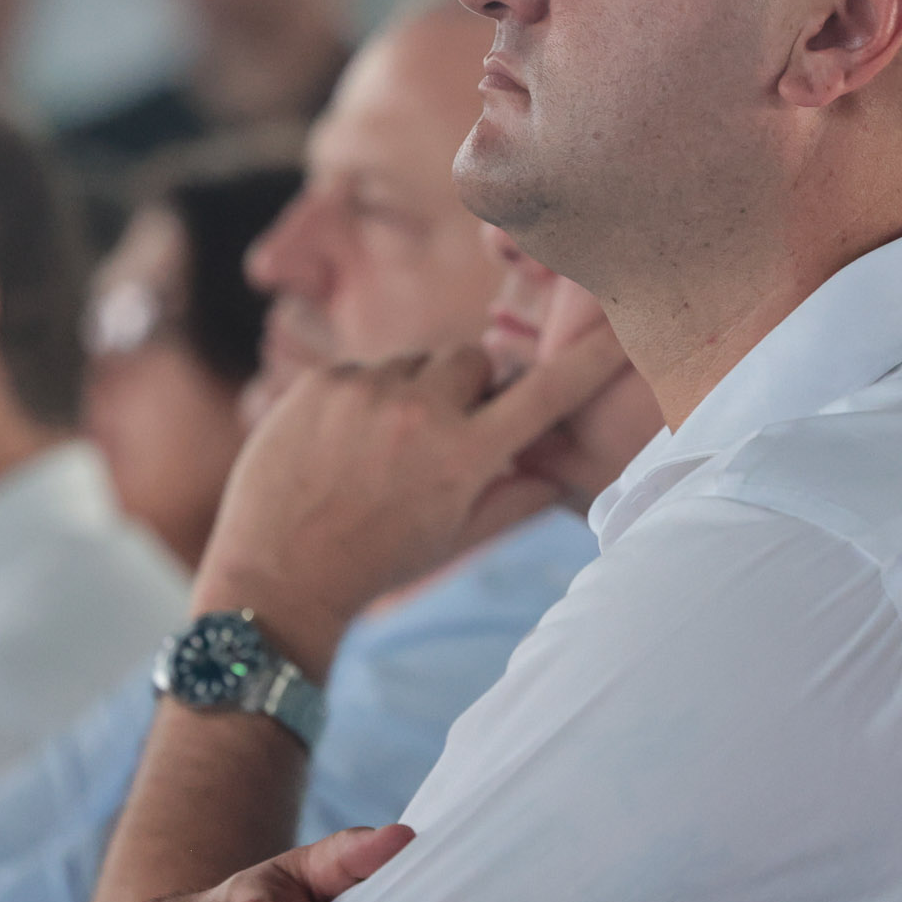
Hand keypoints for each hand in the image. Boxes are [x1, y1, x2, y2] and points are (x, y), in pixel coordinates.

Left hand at [194, 325, 630, 674]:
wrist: (278, 575)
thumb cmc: (379, 561)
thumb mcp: (459, 539)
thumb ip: (521, 497)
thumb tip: (566, 465)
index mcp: (464, 457)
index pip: (545, 394)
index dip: (590, 358)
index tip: (622, 325)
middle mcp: (419, 414)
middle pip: (474, 360)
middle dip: (471, 387)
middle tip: (447, 431)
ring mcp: (364, 392)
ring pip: (417, 361)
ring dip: (414, 390)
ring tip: (384, 447)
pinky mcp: (321, 381)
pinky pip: (365, 368)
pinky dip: (365, 395)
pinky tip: (345, 443)